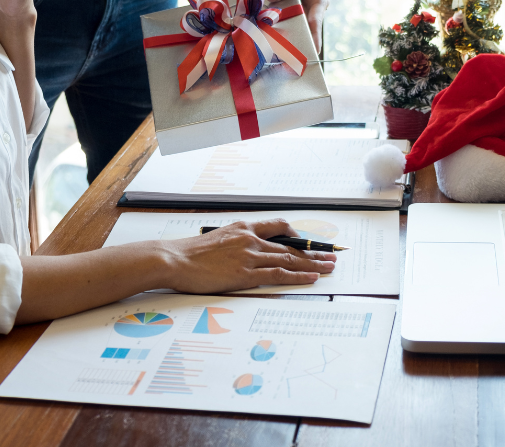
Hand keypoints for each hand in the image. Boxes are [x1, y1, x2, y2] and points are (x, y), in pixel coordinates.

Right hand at [161, 219, 336, 292]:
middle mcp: (250, 239)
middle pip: (290, 246)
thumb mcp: (216, 240)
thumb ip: (235, 244)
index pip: (278, 227)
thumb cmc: (189, 253)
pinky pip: (279, 274)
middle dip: (313, 252)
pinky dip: (298, 276)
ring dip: (312, 264)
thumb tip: (245, 254)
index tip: (309, 242)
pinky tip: (311, 278)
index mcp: (242, 228)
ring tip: (328, 268)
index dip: (297, 236)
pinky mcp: (245, 274)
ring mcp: (249, 256)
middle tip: (331, 256)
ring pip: (289, 259)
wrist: (174, 259)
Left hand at [267, 0, 327, 51]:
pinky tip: (256, 35)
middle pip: (302, 30)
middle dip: (294, 42)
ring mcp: (294, 13)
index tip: (313, 51)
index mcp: (318, 1)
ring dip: (278, 36)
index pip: (316, 20)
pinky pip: (275, 21)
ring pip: (287, 28)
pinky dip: (266, 27)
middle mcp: (308, 11)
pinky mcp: (281, 13)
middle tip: (287, 57)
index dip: (314, 36)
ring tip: (269, 50)